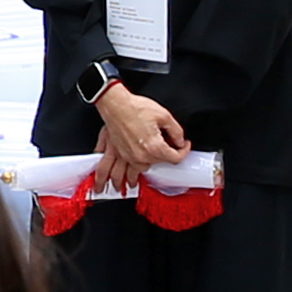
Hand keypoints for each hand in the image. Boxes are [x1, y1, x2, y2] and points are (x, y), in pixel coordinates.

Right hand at [91, 80, 193, 195]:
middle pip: (152, 168)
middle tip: (161, 158)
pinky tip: (108, 178)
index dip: (183, 152)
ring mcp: (125, 156)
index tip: (183, 147)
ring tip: (124, 188)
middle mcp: (139, 157)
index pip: (174, 159)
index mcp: (154, 148)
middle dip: (159, 163)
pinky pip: (111, 167)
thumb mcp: (164, 115)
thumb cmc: (136, 108)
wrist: (116, 104)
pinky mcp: (114, 151)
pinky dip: (109, 174)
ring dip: (124, 183)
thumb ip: (176, 131)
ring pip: (126, 175)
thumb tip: (179, 140)